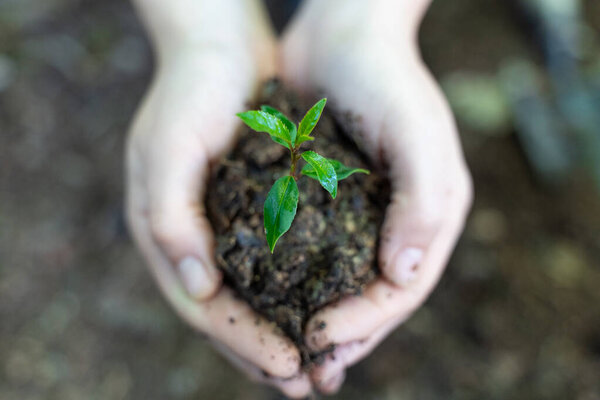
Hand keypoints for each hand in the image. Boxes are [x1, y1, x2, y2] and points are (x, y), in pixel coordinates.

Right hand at [126, 1, 310, 396]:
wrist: (219, 48)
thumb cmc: (189, 92)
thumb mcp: (167, 147)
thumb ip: (169, 220)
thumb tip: (197, 291)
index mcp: (166, 236)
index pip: (204, 309)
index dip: (242, 342)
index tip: (286, 367)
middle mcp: (194, 241)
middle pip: (229, 314)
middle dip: (265, 353)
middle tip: (306, 384)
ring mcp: (223, 229)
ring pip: (253, 297)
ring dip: (282, 332)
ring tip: (318, 364)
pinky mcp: (253, 211)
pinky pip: (272, 264)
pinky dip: (293, 292)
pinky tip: (321, 307)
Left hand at [281, 0, 472, 392]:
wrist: (342, 32)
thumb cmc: (387, 78)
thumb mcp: (418, 134)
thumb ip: (423, 204)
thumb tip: (404, 275)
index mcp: (425, 217)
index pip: (400, 290)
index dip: (365, 322)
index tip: (322, 339)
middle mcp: (392, 224)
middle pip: (368, 298)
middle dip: (338, 338)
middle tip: (302, 374)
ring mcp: (356, 214)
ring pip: (334, 284)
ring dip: (308, 319)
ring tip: (280, 353)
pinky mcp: (319, 200)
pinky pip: (305, 252)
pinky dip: (287, 281)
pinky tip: (261, 300)